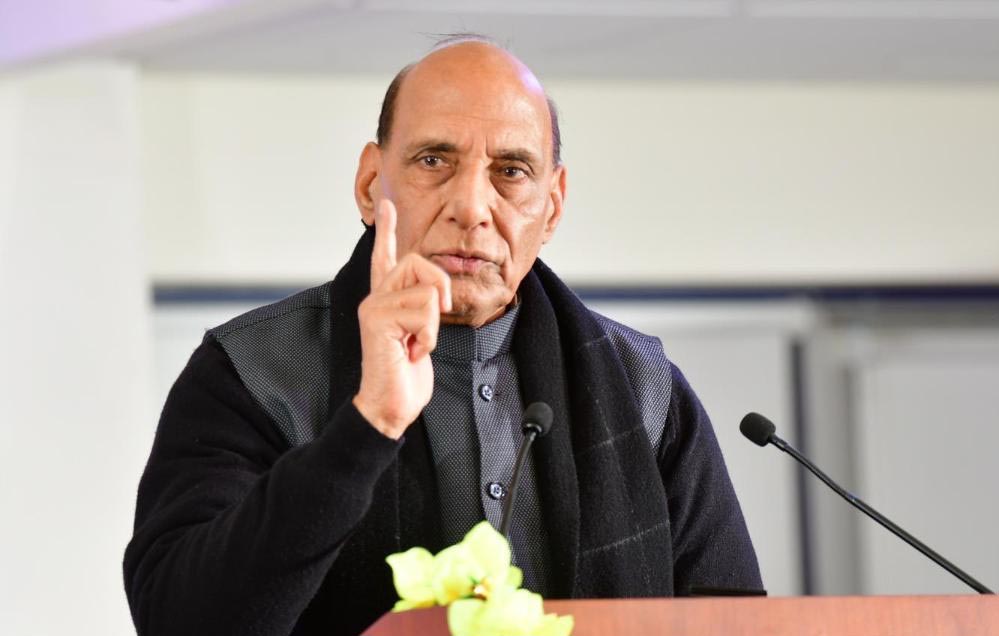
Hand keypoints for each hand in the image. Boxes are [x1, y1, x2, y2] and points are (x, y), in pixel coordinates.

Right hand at [352, 200, 451, 438]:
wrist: (392, 406)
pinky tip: (411, 353)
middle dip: (440, 290)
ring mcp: (374, 306)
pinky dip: (428, 337)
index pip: (385, 256)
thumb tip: (436, 291)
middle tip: (430, 327)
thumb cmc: (407, 375)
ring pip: (426, 291)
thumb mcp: (423, 334)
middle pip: (419, 262)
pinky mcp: (377, 319)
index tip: (386, 203)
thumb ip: (424, 308)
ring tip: (416, 345)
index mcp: (387, 299)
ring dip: (433, 325)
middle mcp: (376, 297)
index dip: (386, 229)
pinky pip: (423, 311)